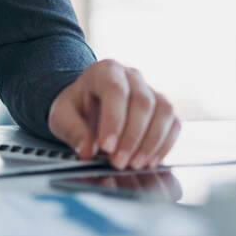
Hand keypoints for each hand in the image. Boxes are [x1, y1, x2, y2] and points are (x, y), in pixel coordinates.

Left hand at [48, 59, 180, 169]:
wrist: (87, 105)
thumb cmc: (76, 107)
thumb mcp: (62, 116)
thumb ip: (72, 130)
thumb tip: (87, 151)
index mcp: (105, 70)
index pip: (115, 90)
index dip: (114, 120)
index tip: (106, 147)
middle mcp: (132, 76)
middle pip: (142, 102)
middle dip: (132, 137)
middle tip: (119, 162)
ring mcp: (151, 90)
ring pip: (163, 112)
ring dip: (150, 143)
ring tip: (134, 164)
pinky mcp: (164, 109)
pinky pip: (173, 124)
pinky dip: (164, 145)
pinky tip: (149, 161)